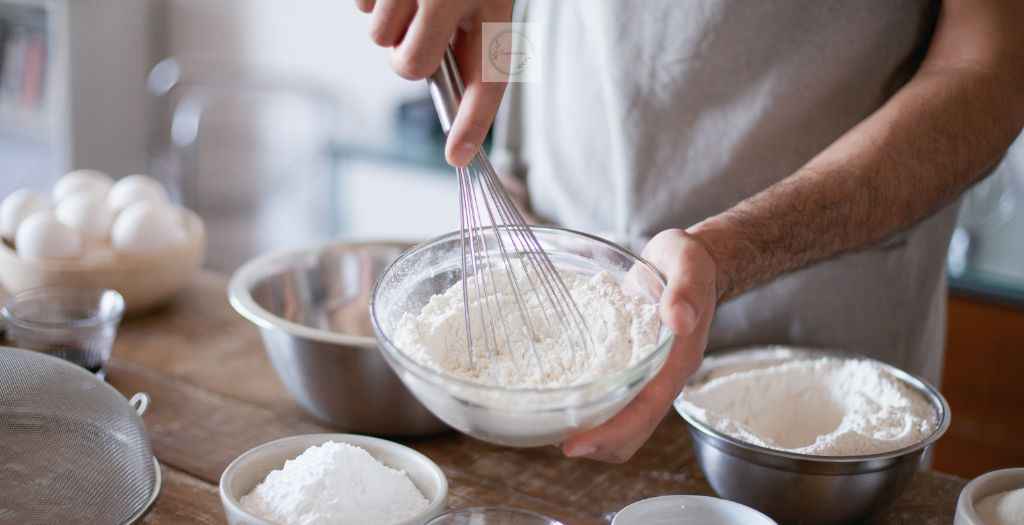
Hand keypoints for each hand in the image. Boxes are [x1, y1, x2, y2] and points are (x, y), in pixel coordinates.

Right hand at [356, 0, 513, 165]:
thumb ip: (466, 37)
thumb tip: (443, 85)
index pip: (486, 76)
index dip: (473, 122)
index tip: (459, 156)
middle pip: (412, 66)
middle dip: (409, 55)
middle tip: (420, 29)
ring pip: (379, 38)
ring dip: (389, 22)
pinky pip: (360, 9)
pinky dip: (371, 0)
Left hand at [561, 229, 718, 462]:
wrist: (693, 263)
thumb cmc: (690, 264)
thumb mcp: (689, 266)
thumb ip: (685, 291)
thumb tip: (679, 319)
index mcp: (677, 361)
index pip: (645, 411)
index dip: (611, 432)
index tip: (574, 444)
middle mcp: (663, 376)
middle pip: (632, 430)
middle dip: (595, 443)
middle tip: (550, 438)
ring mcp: (648, 375)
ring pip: (622, 422)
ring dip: (590, 431)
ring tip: (551, 425)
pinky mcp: (633, 366)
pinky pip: (613, 399)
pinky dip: (589, 408)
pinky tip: (561, 399)